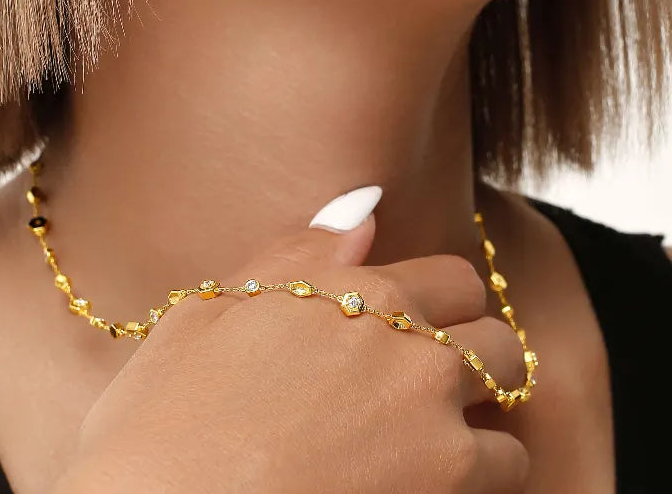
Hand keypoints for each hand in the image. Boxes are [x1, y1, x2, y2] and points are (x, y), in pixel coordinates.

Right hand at [51, 209, 529, 492]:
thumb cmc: (162, 427)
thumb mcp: (210, 312)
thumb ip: (298, 250)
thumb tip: (365, 207)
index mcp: (362, 296)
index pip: (456, 280)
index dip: (441, 307)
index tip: (418, 333)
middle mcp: (415, 353)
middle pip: (499, 342)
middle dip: (477, 361)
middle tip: (429, 393)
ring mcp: (437, 428)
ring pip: (509, 410)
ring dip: (483, 425)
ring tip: (432, 448)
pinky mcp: (446, 491)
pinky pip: (508, 477)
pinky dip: (483, 483)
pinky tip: (427, 488)